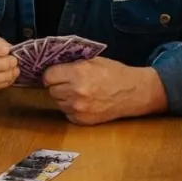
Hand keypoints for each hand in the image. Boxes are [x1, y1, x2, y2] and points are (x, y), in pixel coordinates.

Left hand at [43, 59, 166, 124]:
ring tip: (78, 92)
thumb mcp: (93, 60)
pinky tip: (84, 102)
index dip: (52, 74)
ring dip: (64, 97)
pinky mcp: (82, 120)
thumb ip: (72, 63)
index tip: (56, 74)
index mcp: (78, 73)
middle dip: (57, 85)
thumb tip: (53, 65)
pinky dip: (71, 108)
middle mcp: (76, 91)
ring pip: (58, 102)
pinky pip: (67, 113)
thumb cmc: (115, 73)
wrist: (133, 93)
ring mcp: (78, 108)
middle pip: (51, 90)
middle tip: (68, 82)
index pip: (48, 76)